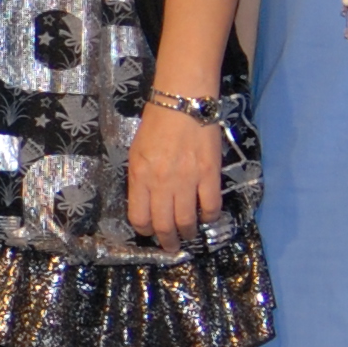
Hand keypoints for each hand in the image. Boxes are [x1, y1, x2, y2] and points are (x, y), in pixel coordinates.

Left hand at [126, 101, 223, 241]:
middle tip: (171, 245)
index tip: (150, 231)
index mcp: (140, 176)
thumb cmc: (156, 123)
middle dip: (167, 241)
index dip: (145, 230)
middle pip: (164, 225)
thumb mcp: (137, 152)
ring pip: (187, 221)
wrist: (183, 101)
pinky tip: (207, 217)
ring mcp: (187, 180)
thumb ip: (140, 179)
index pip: (140, 217)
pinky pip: (210, 206)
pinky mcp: (209, 174)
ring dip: (188, 233)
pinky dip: (209, 217)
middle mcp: (161, 183)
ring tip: (189, 235)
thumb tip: (147, 202)